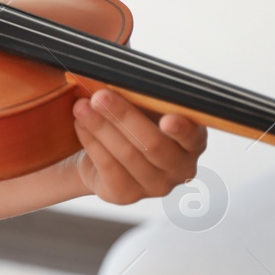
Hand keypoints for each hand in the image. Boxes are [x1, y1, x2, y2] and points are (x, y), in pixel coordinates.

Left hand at [72, 88, 206, 203]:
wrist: (98, 156)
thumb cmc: (128, 124)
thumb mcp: (140, 108)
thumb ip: (140, 97)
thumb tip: (117, 79)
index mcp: (192, 142)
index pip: (194, 137)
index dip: (182, 130)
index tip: (168, 119)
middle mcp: (180, 169)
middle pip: (153, 144)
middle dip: (123, 117)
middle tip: (99, 96)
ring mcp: (155, 186)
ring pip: (128, 155)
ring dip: (101, 127)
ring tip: (81, 106)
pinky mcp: (126, 195)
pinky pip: (108, 167)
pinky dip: (92, 142)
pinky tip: (80, 124)